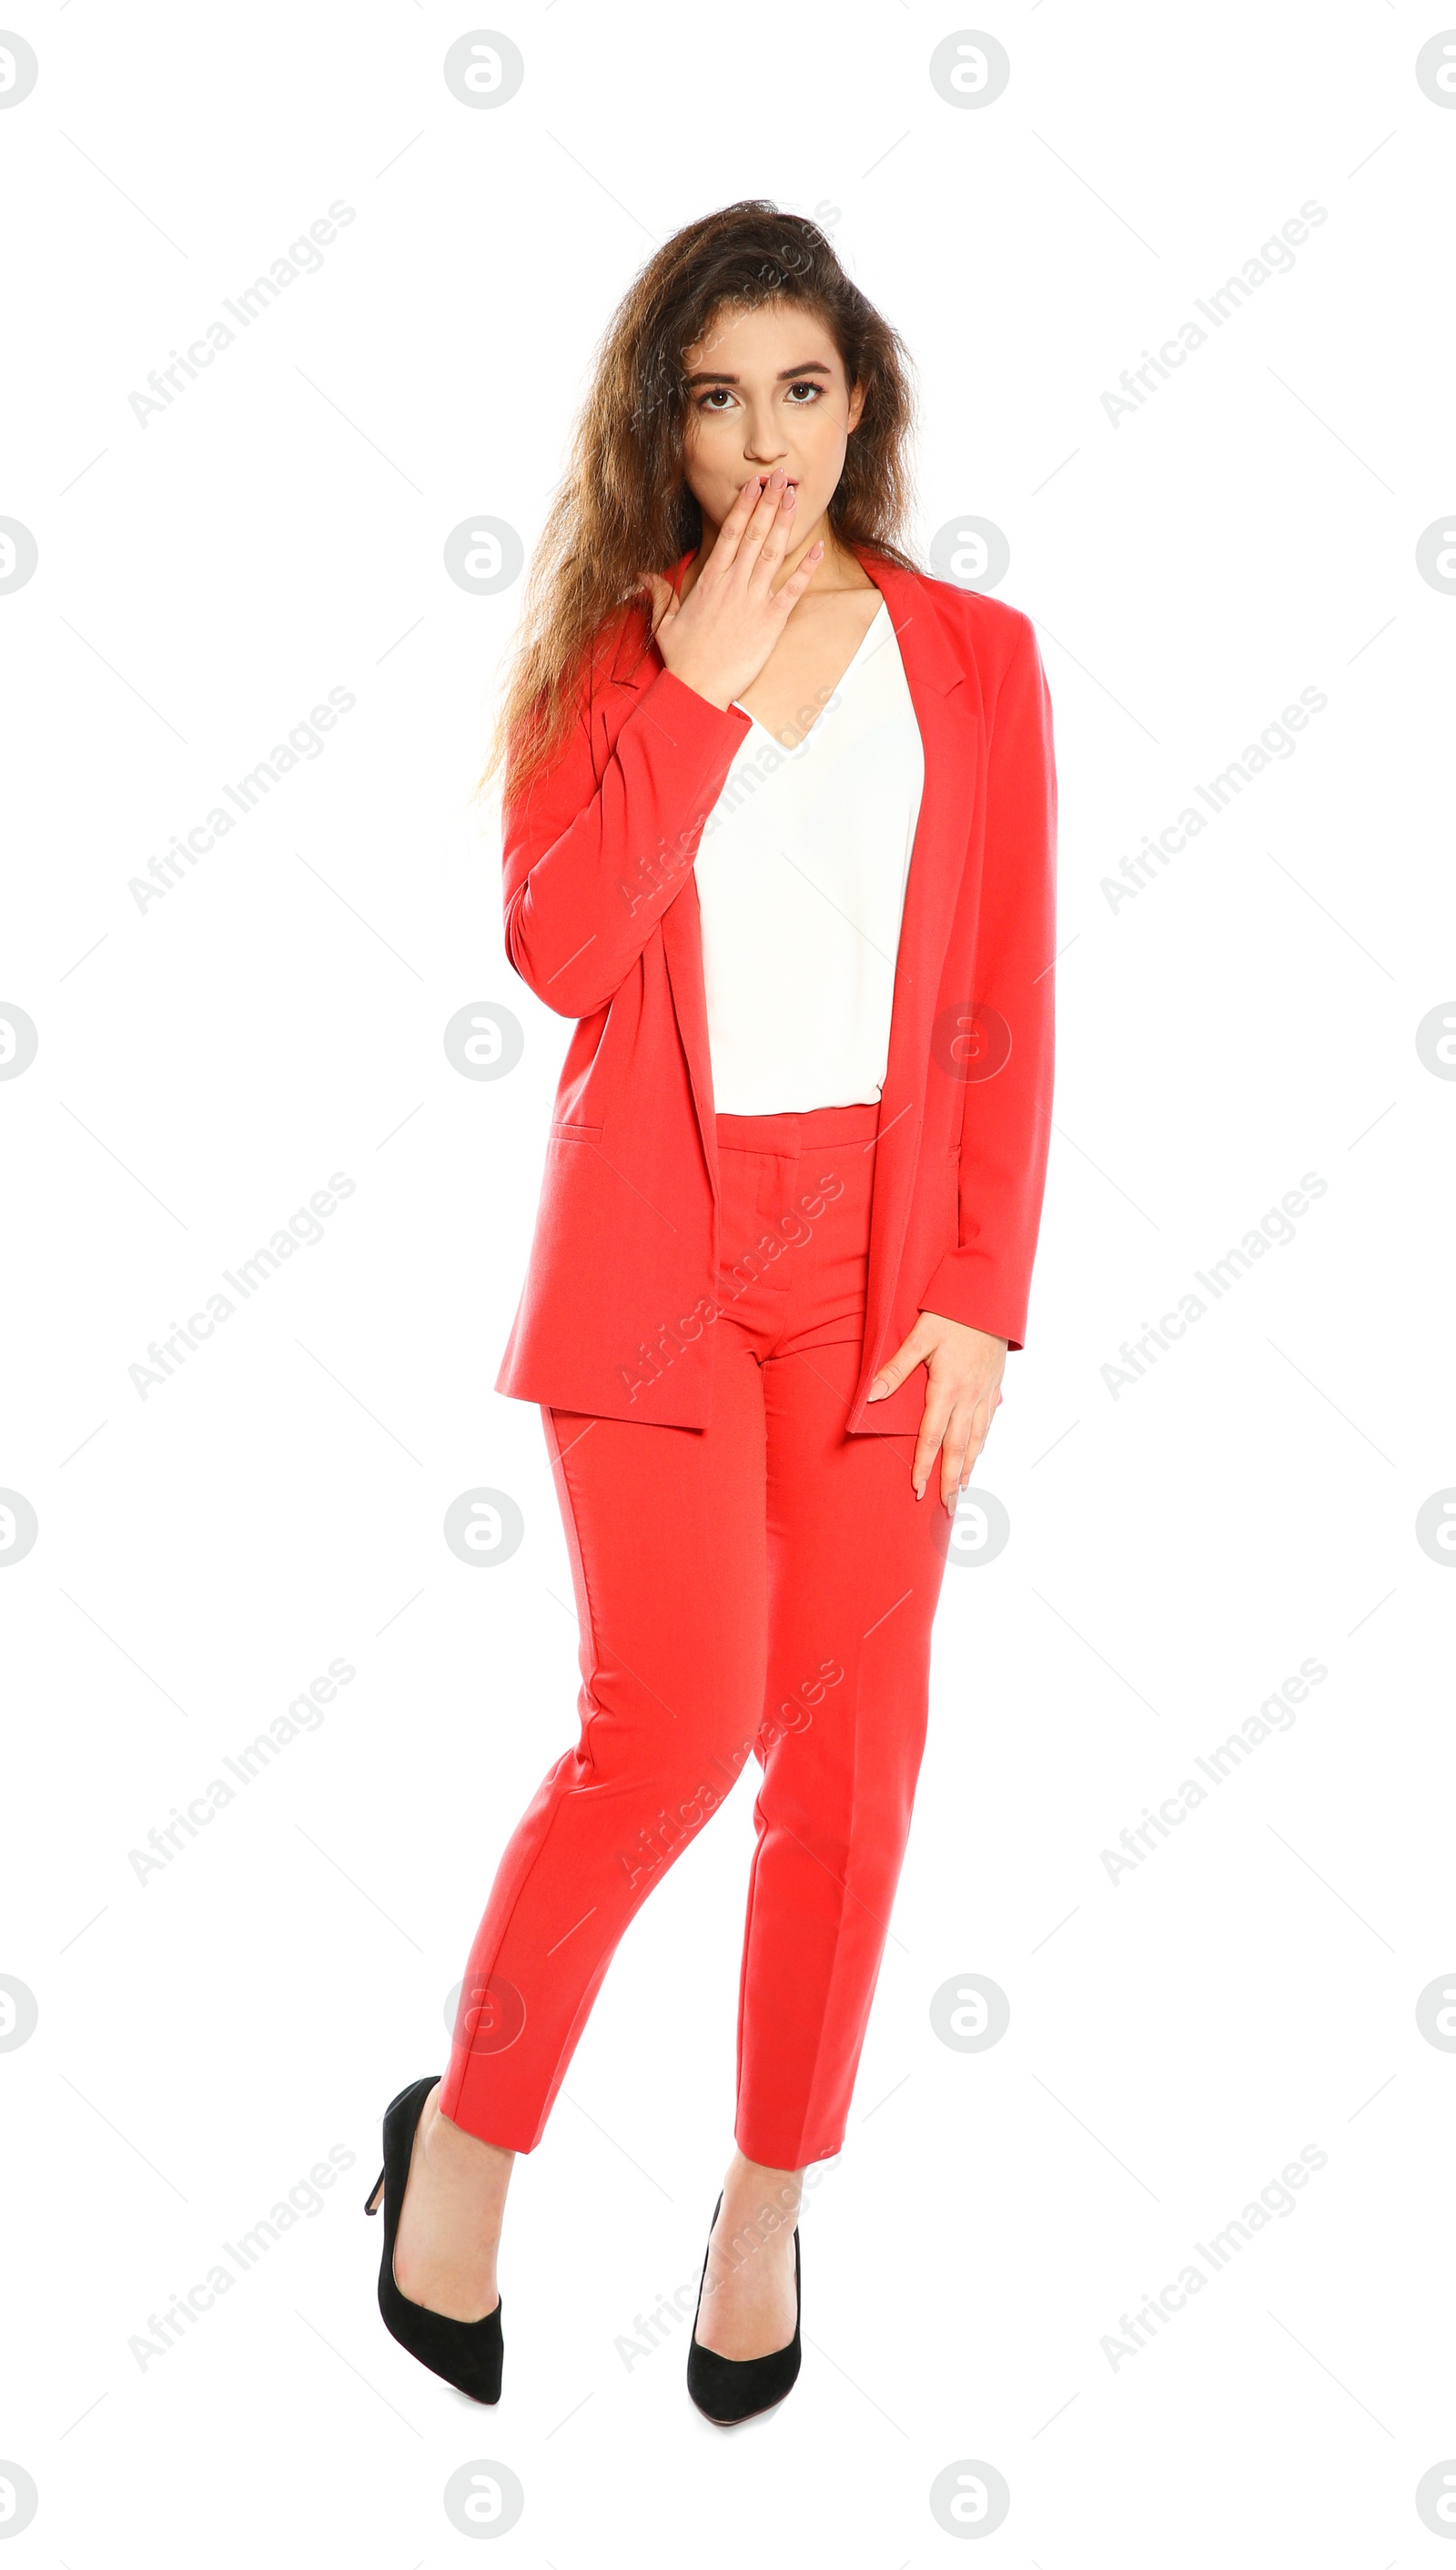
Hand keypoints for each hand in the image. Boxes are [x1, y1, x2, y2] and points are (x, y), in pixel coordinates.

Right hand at [645, 469, 822, 711]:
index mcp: (710, 580)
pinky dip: (806, 568)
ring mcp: (754, 600)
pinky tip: (817, 548)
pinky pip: (793, 589)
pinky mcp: (771, 621)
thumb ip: (661, 593)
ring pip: (773, 552)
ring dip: (785, 522)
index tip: (755, 485)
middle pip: (755, 534)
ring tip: (796, 496)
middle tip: (783, 476)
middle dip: (770, 502)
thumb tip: (642, 576)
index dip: (745, 506)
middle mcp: (734, 583)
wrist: (698, 688)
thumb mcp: (665, 622)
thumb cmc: (682, 658)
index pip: (730, 533)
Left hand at [867, 1312, 1006, 1510]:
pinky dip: (981, 1444)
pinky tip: (977, 1454)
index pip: (932, 1436)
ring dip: (968, 1467)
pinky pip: (988, 1423)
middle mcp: (969, 1396)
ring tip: (961, 1490)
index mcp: (947, 1388)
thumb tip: (871, 1395)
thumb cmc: (951, 1313)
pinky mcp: (995, 1386)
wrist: (990, 1297)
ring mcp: (985, 1393)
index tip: (917, 1489)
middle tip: (947, 1508)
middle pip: (958, 1448)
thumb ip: (895, 1369)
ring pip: (977, 1439)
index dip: (924, 1465)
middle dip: (950, 1480)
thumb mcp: (919, 1337)